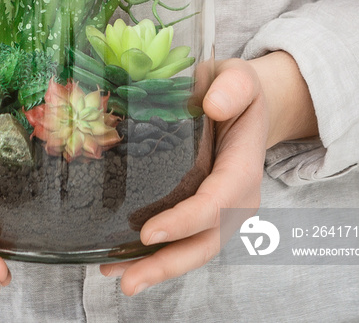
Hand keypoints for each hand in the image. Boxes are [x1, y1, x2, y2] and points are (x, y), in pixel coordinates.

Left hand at [99, 51, 317, 294]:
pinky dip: (152, 254)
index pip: (216, 202)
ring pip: (191, 248)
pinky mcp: (199, 208)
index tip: (149, 233)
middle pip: (204, 241)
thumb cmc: (237, 91)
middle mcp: (234, 198)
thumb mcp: (240, 77)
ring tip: (115, 274)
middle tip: (129, 281)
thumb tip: (213, 104)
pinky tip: (118, 259)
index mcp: (243, 168)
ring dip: (156, 268)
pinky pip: (180, 237)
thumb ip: (233, 88)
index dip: (185, 221)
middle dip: (168, 264)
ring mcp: (218, 209)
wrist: (241, 102)